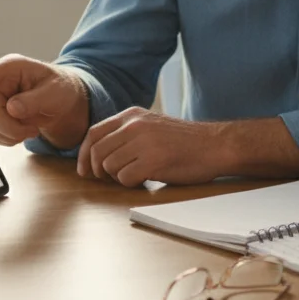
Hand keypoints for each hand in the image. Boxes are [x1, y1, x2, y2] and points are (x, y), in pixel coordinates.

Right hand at [0, 55, 89, 149]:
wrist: (60, 101)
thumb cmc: (59, 89)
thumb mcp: (57, 92)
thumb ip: (36, 100)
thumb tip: (12, 109)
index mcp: (10, 68)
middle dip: (11, 127)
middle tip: (33, 129)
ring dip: (10, 135)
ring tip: (30, 127)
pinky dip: (6, 139)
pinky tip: (21, 130)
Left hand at [77, 107, 230, 186]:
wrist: (215, 146)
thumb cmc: (184, 142)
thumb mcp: (151, 127)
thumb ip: (126, 133)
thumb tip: (96, 154)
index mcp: (132, 115)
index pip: (93, 133)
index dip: (84, 155)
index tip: (85, 171)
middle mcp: (135, 125)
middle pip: (97, 152)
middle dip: (98, 171)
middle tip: (109, 179)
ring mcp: (143, 142)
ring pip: (109, 167)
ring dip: (119, 177)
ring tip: (136, 175)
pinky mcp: (153, 160)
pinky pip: (125, 178)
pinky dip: (132, 184)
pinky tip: (146, 180)